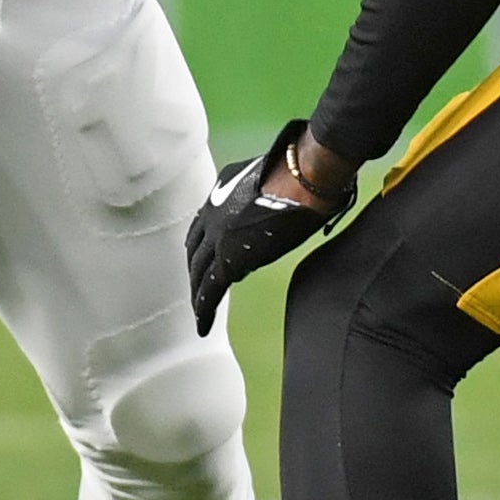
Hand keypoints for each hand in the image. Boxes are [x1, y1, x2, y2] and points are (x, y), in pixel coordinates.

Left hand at [185, 119, 352, 333]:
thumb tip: (277, 206)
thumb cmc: (301, 174)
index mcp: (221, 190)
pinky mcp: (228, 258)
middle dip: (196, 270)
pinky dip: (204, 309)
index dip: (203, 246)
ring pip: (198, 273)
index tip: (205, 259)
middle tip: (199, 288)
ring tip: (199, 312)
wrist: (303, 177)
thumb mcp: (271, 183)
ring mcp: (217, 235)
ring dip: (197, 293)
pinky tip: (203, 325)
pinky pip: (210, 290)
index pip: (203, 226)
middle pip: (196, 251)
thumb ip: (262, 198)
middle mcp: (211, 212)